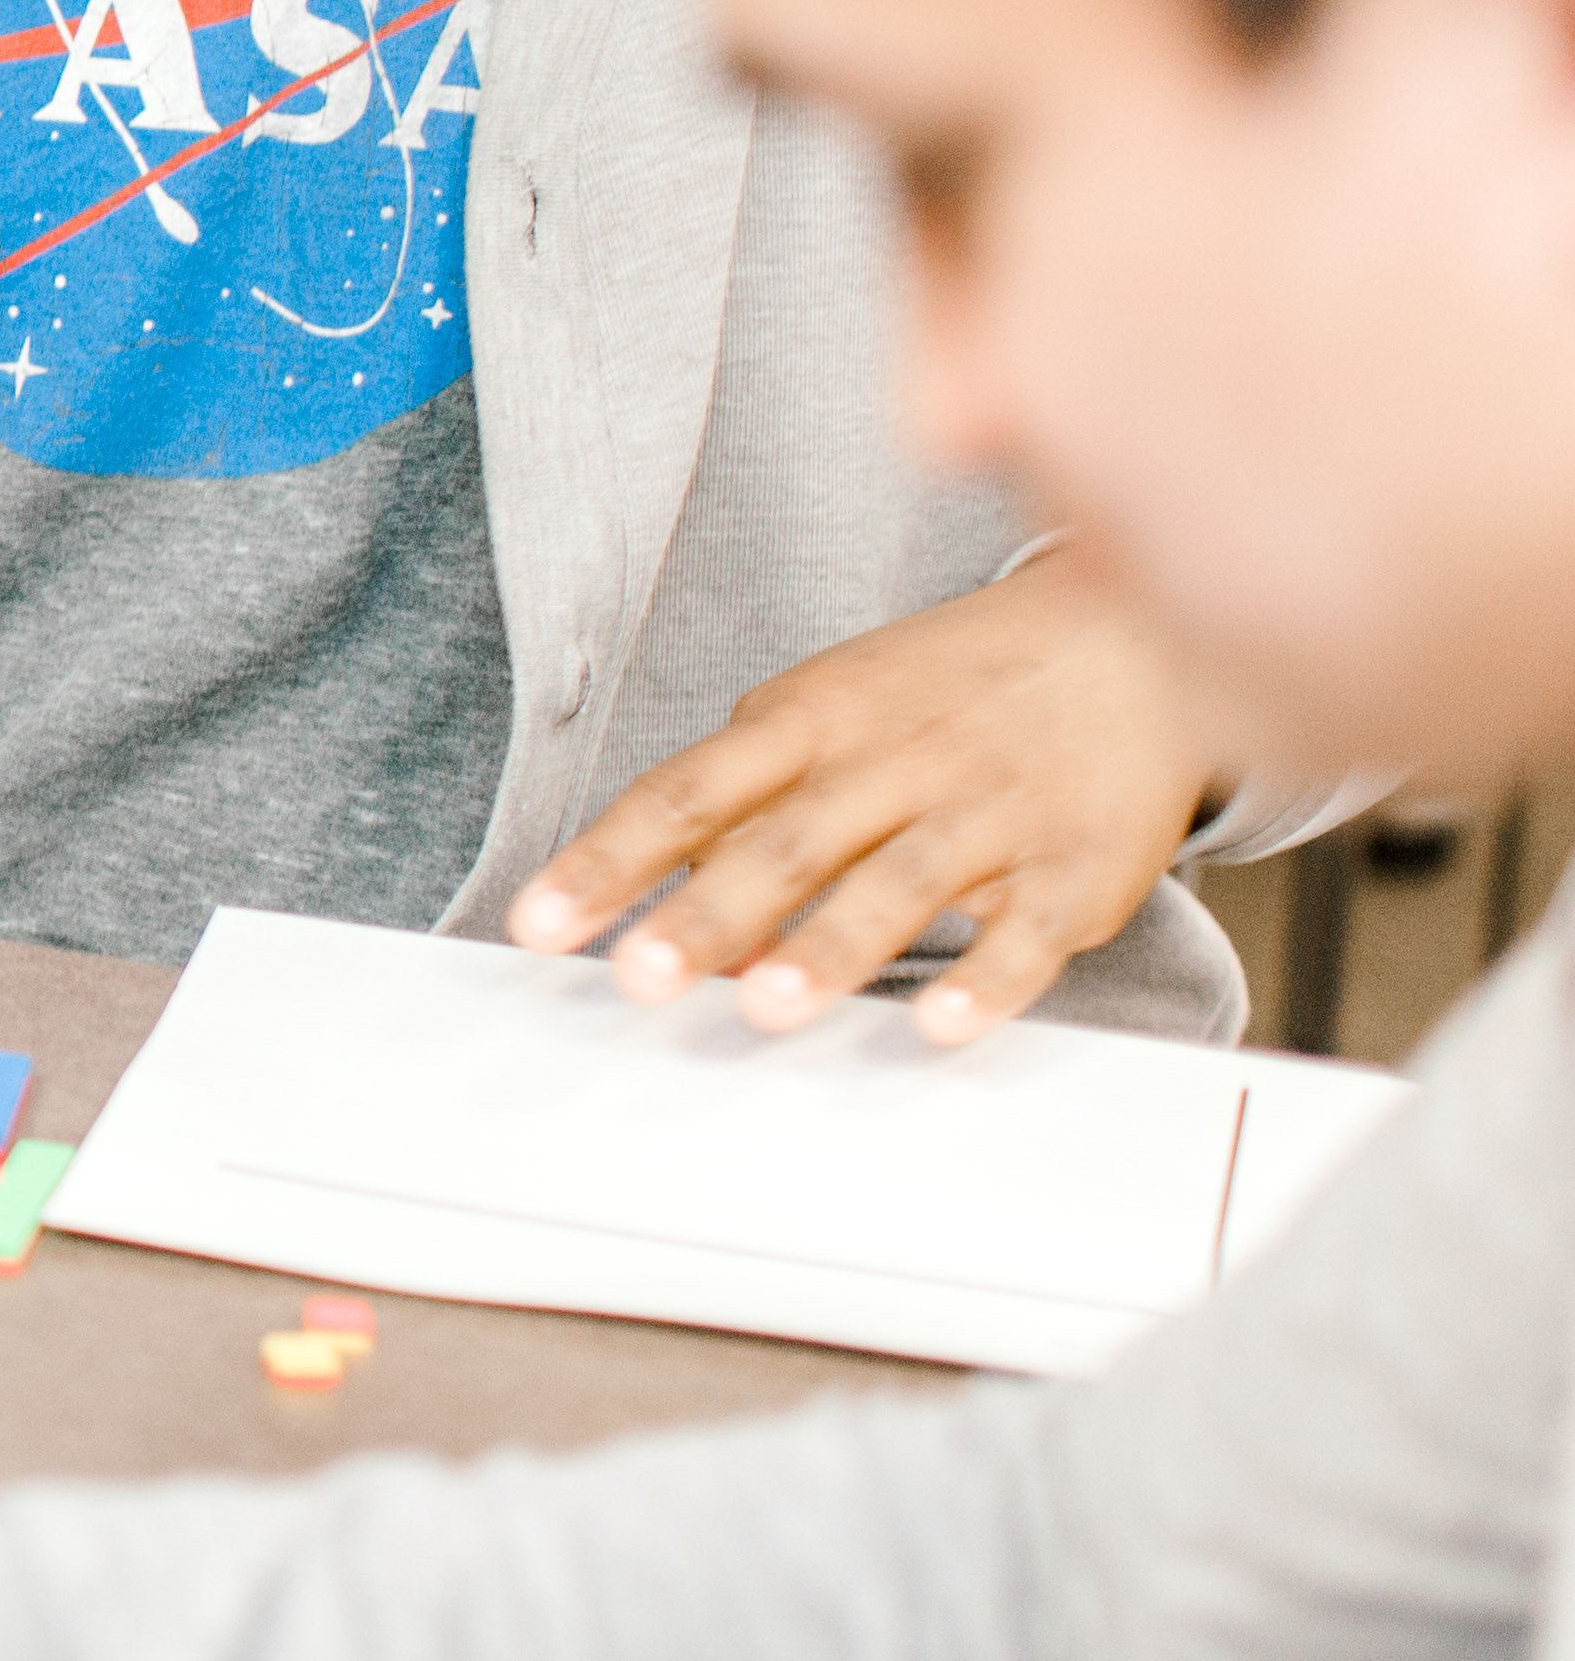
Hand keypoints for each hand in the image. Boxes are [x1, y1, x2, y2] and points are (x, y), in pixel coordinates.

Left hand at [508, 540, 1208, 1043]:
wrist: (1122, 635)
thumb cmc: (944, 690)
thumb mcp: (829, 714)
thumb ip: (748, 809)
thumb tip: (669, 914)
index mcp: (808, 719)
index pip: (687, 791)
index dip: (608, 859)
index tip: (537, 924)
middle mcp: (888, 762)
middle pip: (782, 843)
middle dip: (705, 913)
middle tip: (637, 977)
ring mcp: (985, 812)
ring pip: (897, 882)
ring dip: (828, 948)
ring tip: (766, 1009)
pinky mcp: (1074, 866)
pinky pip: (1028, 930)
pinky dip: (988, 979)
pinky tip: (943, 1025)